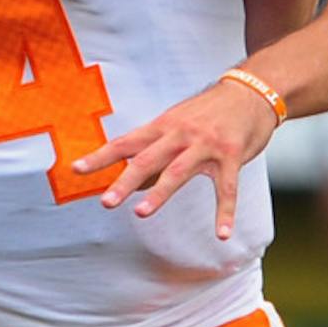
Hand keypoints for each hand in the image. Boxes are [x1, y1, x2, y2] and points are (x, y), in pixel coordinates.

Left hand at [71, 78, 279, 237]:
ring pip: (179, 171)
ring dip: (159, 193)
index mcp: (163, 126)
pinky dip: (225, 213)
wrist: (250, 91)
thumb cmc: (208, 112)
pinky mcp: (232, 155)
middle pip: (147, 159)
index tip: (77, 169)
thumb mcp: (177, 122)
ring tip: (140, 213)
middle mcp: (181, 134)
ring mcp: (207, 145)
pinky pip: (227, 188)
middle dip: (125, 181)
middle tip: (106, 201)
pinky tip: (221, 234)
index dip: (101, 157)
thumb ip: (155, 150)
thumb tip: (132, 182)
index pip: (126, 142)